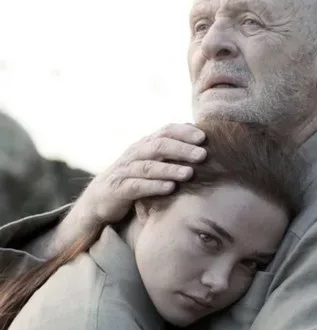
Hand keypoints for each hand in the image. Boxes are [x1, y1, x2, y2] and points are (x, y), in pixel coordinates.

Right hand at [75, 123, 206, 225]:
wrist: (99, 198)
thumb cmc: (133, 178)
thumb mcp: (151, 160)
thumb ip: (170, 149)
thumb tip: (198, 134)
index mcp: (145, 145)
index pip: (165, 131)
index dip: (184, 132)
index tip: (204, 137)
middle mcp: (135, 154)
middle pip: (159, 146)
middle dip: (182, 149)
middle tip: (203, 155)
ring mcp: (125, 171)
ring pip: (149, 167)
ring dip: (170, 169)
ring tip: (189, 173)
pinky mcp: (119, 190)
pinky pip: (137, 186)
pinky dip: (154, 186)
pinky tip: (171, 188)